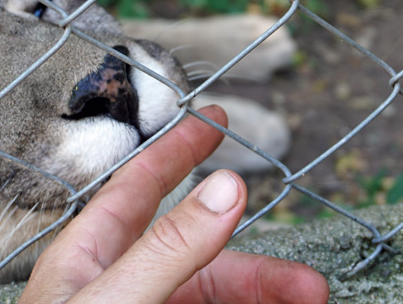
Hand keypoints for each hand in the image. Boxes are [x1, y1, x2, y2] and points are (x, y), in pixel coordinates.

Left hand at [19, 105, 328, 302]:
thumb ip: (169, 248)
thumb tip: (226, 187)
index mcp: (91, 257)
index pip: (141, 185)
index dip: (178, 148)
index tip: (216, 118)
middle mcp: (120, 285)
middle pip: (202, 257)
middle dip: (259, 269)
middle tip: (311, 291)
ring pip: (215, 299)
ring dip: (261, 301)